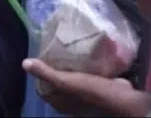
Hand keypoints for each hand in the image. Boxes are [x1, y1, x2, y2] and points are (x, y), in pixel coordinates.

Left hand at [23, 59, 150, 116]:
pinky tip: (86, 52)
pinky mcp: (99, 87)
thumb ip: (47, 73)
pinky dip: (86, 65)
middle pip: (59, 82)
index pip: (43, 88)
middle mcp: (72, 101)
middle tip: (56, 48)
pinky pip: (89, 75)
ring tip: (69, 46)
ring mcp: (86, 95)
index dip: (41, 73)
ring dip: (72, 64)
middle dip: (57, 66)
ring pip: (74, 77)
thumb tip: (24, 63)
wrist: (125, 100)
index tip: (42, 56)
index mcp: (61, 103)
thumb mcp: (67, 82)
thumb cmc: (93, 93)